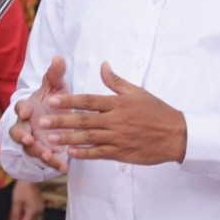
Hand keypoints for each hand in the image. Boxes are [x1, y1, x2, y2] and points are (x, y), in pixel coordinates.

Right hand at [8, 56, 70, 171]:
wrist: (57, 118)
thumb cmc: (53, 100)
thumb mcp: (55, 86)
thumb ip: (55, 74)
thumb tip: (58, 58)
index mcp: (28, 107)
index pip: (20, 107)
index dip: (22, 109)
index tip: (27, 112)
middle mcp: (27, 124)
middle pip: (18, 131)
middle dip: (22, 136)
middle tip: (29, 139)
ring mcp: (33, 139)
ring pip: (30, 148)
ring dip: (37, 151)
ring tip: (47, 155)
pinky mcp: (43, 151)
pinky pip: (45, 159)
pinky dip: (53, 163)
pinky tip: (63, 165)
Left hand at [9, 181, 44, 219]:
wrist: (31, 177)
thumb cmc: (23, 189)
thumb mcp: (16, 202)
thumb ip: (15, 214)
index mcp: (34, 212)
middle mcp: (39, 212)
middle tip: (14, 216)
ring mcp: (41, 209)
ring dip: (25, 219)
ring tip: (18, 212)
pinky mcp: (40, 205)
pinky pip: (35, 215)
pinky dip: (28, 215)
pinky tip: (23, 210)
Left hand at [39, 62, 187, 164]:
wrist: (177, 135)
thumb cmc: (157, 111)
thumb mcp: (137, 92)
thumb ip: (116, 81)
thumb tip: (103, 65)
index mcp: (118, 104)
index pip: (89, 101)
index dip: (69, 101)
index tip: (51, 101)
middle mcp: (116, 120)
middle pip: (84, 121)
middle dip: (62, 121)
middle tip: (42, 123)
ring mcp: (118, 138)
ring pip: (89, 138)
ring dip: (69, 139)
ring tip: (51, 139)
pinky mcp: (122, 153)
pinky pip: (100, 153)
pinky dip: (85, 154)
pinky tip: (71, 153)